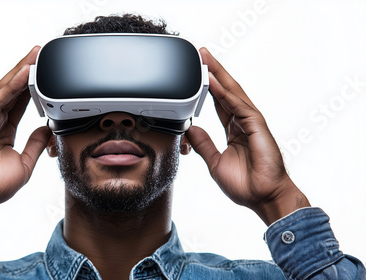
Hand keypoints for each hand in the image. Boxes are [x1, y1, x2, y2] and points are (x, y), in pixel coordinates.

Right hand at [0, 46, 51, 234]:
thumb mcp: (26, 162)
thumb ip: (36, 143)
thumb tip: (48, 129)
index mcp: (5, 130)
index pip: (21, 102)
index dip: (33, 86)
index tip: (45, 72)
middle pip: (13, 90)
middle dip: (26, 70)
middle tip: (39, 53)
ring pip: (5, 90)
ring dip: (20, 72)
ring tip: (33, 56)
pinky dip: (11, 86)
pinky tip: (23, 74)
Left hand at [186, 48, 309, 224]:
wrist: (264, 198)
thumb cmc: (246, 185)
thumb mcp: (215, 163)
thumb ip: (204, 145)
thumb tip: (191, 129)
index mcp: (234, 131)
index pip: (219, 103)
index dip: (208, 88)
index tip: (197, 74)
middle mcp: (243, 123)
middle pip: (226, 91)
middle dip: (213, 72)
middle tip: (201, 54)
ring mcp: (251, 122)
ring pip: (232, 93)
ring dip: (218, 75)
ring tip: (205, 59)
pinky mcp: (256, 126)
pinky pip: (237, 105)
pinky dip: (224, 92)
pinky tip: (212, 81)